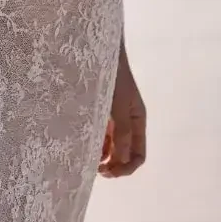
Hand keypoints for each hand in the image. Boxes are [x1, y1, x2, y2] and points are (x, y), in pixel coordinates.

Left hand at [98, 53, 145, 177]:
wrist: (98, 48)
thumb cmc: (112, 75)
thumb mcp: (119, 105)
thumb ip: (122, 132)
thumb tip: (122, 161)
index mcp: (137, 120)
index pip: (138, 155)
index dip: (126, 168)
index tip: (107, 172)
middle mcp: (126, 121)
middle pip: (124, 152)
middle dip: (112, 165)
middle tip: (94, 170)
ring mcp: (111, 115)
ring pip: (109, 144)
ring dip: (101, 155)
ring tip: (86, 159)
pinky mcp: (97, 108)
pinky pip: (98, 131)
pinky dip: (93, 141)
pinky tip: (82, 144)